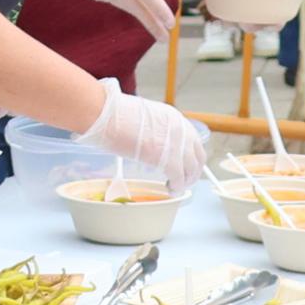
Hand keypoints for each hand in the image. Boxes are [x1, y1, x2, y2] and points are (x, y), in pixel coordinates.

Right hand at [76, 82, 208, 191]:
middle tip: (186, 179)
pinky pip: (179, 178)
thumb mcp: (143, 118)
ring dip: (186, 180)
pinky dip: (177, 186)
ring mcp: (177, 144)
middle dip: (194, 170)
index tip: (186, 163)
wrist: (107, 115)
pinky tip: (171, 189)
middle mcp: (181, 129)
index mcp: (174, 117)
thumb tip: (149, 143)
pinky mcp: (168, 159)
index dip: (191, 154)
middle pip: (198, 155)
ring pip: (192, 168)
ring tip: (178, 187)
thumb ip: (153, 130)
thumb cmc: (114, 115)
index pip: (192, 139)